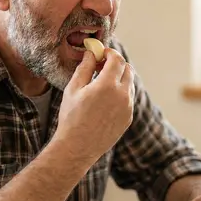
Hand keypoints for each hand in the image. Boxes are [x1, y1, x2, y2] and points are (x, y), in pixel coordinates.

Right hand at [55, 48, 134, 162]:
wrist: (77, 148)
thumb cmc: (71, 117)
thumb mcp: (73, 89)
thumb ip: (85, 68)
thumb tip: (92, 53)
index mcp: (107, 85)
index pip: (117, 59)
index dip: (109, 53)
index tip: (101, 53)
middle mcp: (122, 95)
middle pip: (127, 69)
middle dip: (116, 64)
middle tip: (100, 66)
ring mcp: (128, 108)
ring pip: (130, 84)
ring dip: (119, 78)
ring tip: (100, 83)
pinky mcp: (128, 118)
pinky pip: (129, 99)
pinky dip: (120, 92)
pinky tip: (104, 99)